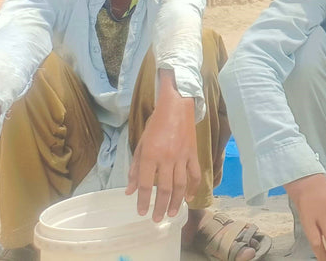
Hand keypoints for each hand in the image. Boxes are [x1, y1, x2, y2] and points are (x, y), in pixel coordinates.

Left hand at [127, 72, 199, 221]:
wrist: (177, 107)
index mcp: (151, 156)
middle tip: (156, 219)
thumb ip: (136, 169)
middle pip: (165, 189)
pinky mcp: (193, 153)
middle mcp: (167, 158)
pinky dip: (193, 187)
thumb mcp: (140, 145)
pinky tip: (189, 197)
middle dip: (160, 206)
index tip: (141, 212)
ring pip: (181, 184)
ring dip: (177, 202)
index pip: (147, 184)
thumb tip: (131, 190)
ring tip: (172, 213)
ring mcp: (182, 157)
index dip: (144, 201)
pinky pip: (195, 174)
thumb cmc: (155, 124)